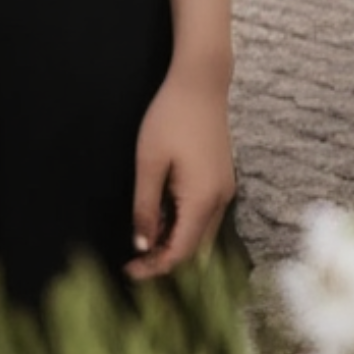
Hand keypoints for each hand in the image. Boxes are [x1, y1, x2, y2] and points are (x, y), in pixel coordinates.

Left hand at [124, 65, 234, 279]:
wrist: (201, 82)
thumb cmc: (170, 117)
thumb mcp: (150, 162)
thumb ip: (146, 206)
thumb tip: (142, 245)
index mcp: (203, 200)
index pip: (181, 252)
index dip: (155, 267)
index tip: (129, 272)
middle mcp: (220, 201)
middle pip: (195, 248)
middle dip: (166, 260)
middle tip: (134, 262)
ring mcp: (224, 190)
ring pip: (201, 233)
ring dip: (175, 242)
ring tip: (144, 241)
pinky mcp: (221, 179)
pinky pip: (204, 215)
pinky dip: (184, 224)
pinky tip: (162, 218)